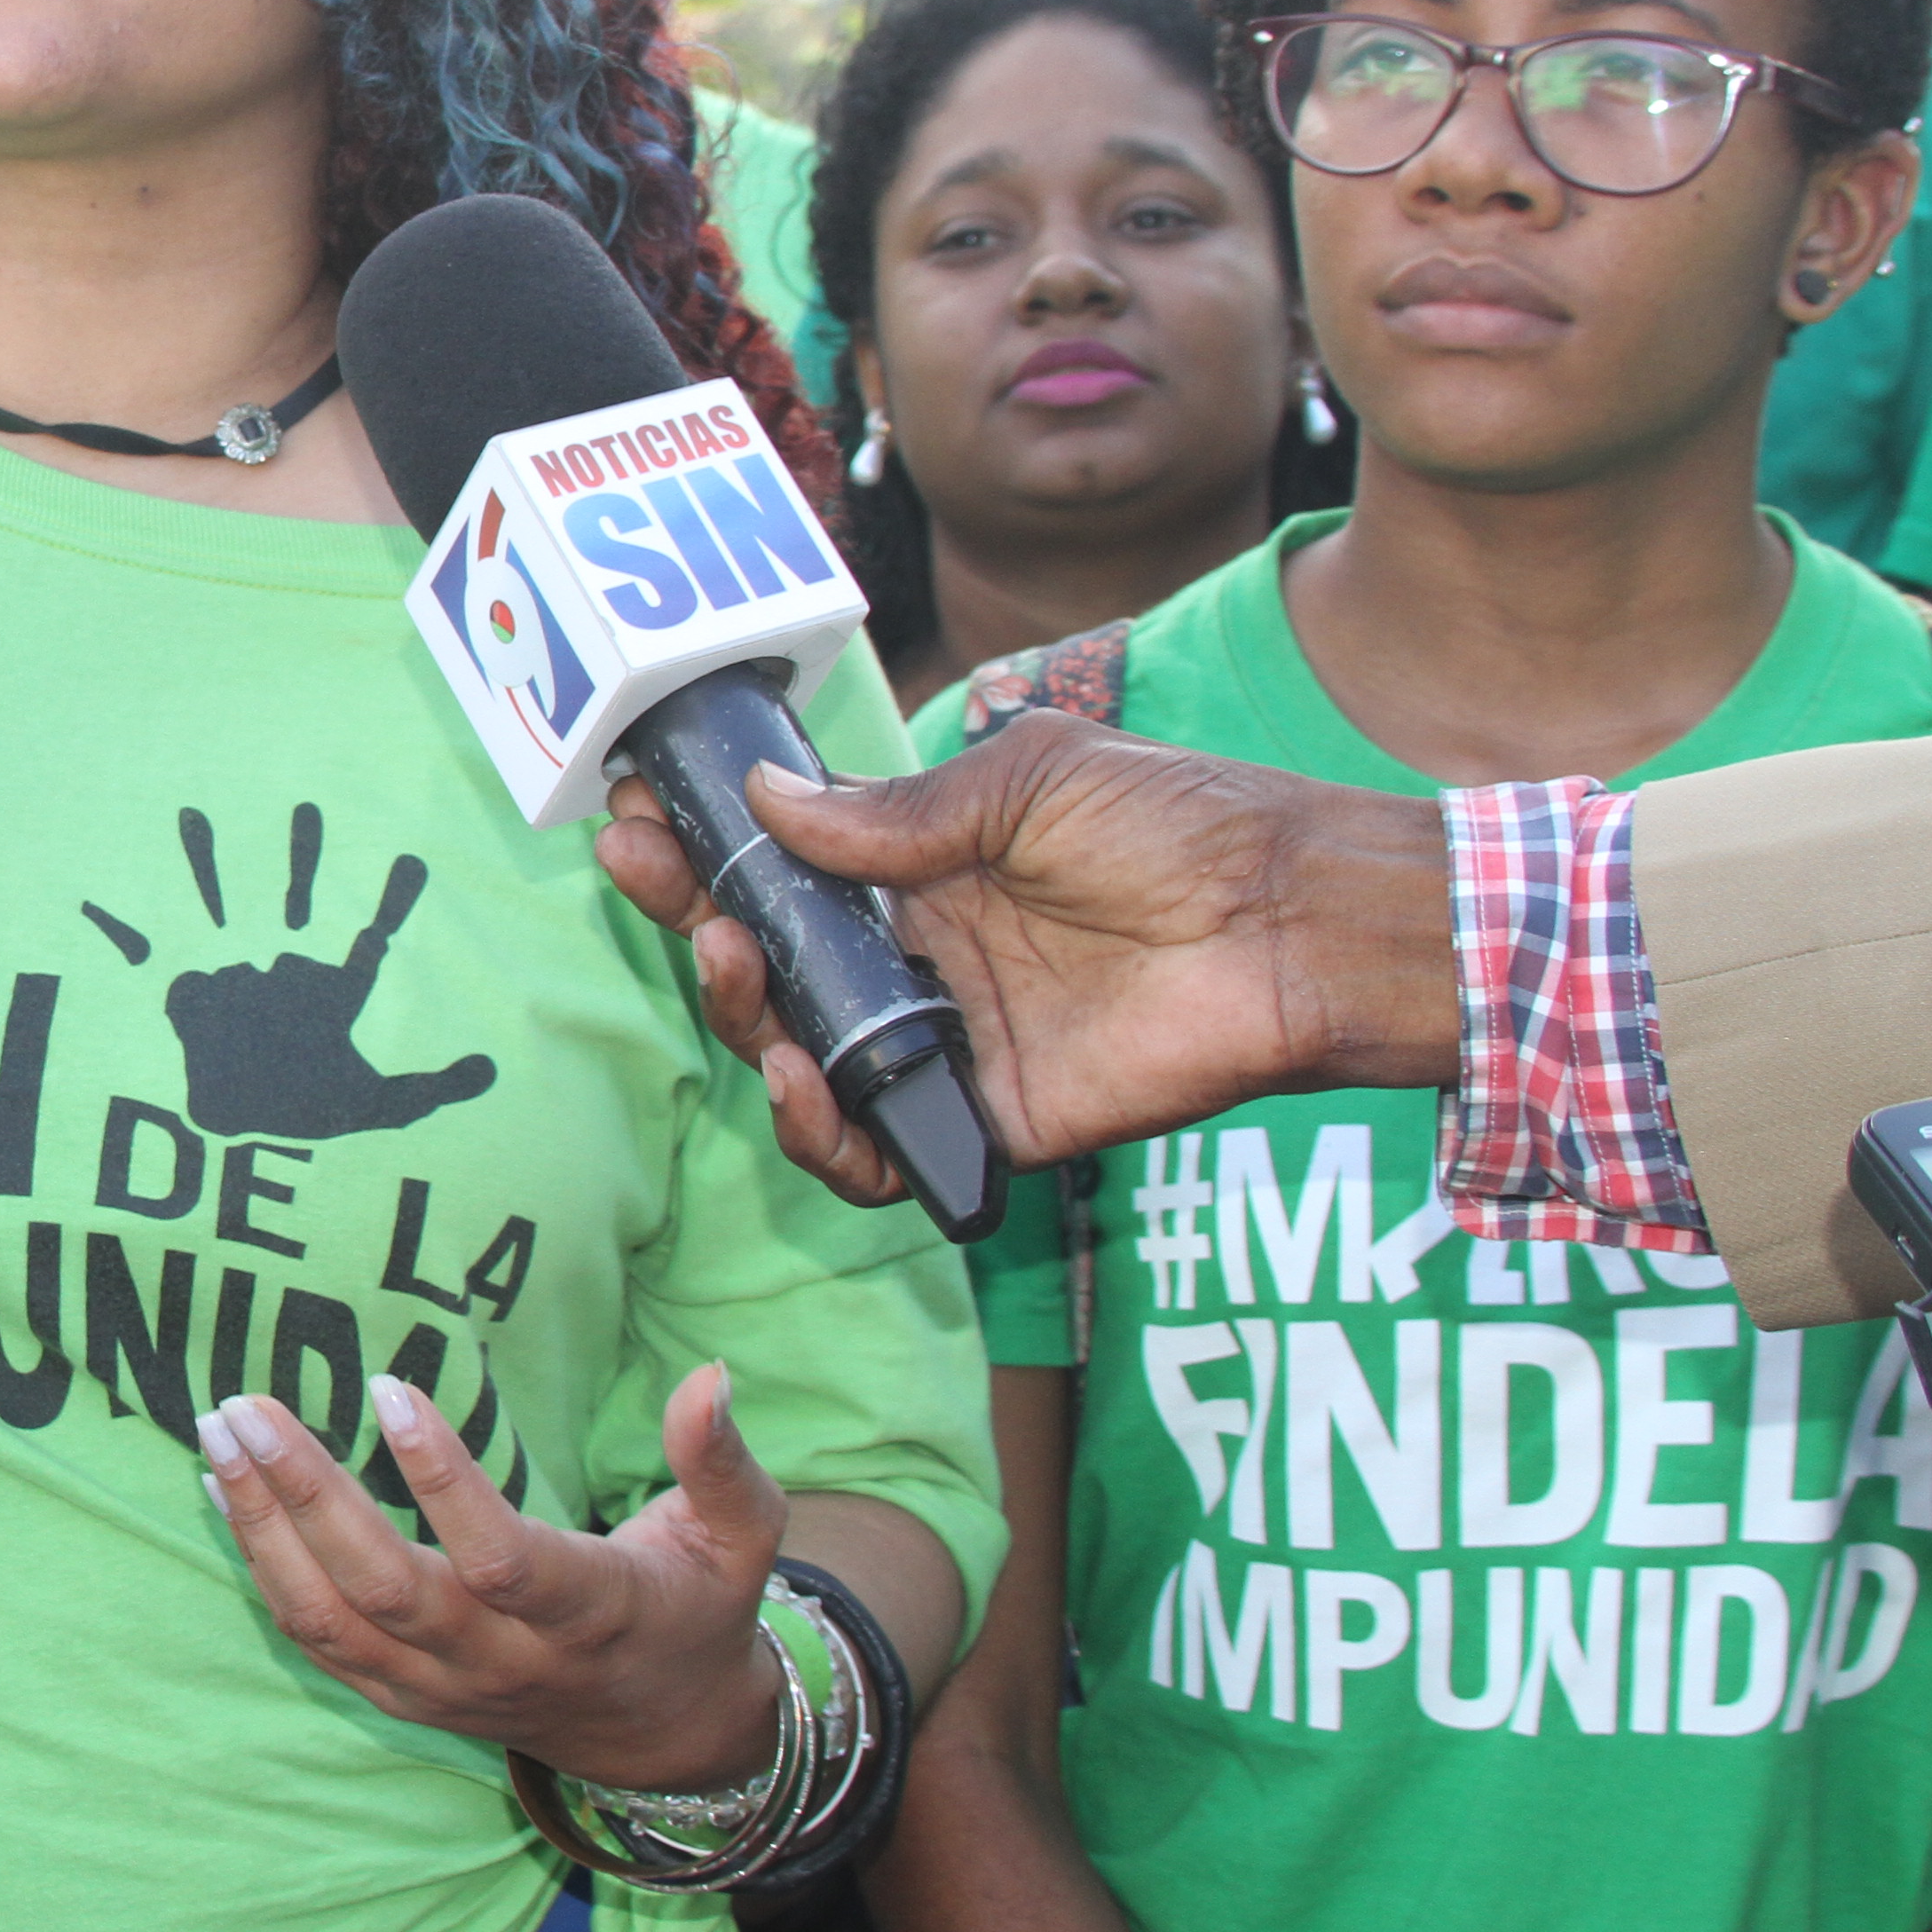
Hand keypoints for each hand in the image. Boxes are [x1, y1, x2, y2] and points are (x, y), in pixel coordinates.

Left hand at [202, 1360, 786, 1792]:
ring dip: (264, 1529)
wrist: (663, 1739)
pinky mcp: (404, 1698)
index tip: (389, 1387)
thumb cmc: (697, 1611)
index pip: (503, 1559)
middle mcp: (505, 1663)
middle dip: (307, 1497)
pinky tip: (226, 1492)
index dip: (444, 1480)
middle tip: (248, 1407)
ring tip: (219, 1436)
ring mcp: (444, 1689)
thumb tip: (711, 1375)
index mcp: (590, 1615)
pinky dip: (263, 1568)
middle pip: (387, 1590)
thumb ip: (720, 1461)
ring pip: (331, 1622)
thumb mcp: (738, 1537)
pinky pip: (316, 1642)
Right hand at [590, 713, 1458, 1184]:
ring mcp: (952, 1044)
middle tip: (654, 884)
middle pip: (774, 966)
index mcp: (927, 872)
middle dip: (696, 925)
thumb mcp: (1027, 780)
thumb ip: (895, 815)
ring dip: (745, 1021)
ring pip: (803, 1059)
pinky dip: (822, 1132)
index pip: (785, 868)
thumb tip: (769, 802)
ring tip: (734, 968)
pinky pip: (879, 1151)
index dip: (705, 849)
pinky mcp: (989, 1123)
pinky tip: (802, 1082)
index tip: (636, 818)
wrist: (1295, 923)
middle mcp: (924, 960)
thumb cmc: (1182, 827)